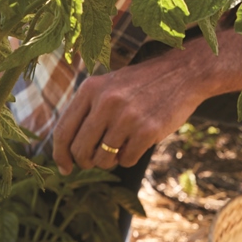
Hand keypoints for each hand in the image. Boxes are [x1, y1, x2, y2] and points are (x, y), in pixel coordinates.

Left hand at [50, 49, 215, 173]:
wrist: (181, 73)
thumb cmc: (140, 85)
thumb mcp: (108, 86)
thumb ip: (87, 111)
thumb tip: (67, 152)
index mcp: (90, 89)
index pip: (63, 131)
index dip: (60, 155)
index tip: (65, 168)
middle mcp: (105, 102)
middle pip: (80, 150)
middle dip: (86, 162)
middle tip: (95, 160)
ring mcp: (127, 116)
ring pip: (103, 159)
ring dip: (110, 160)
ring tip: (120, 146)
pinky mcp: (147, 130)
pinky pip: (126, 160)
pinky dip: (129, 158)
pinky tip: (138, 142)